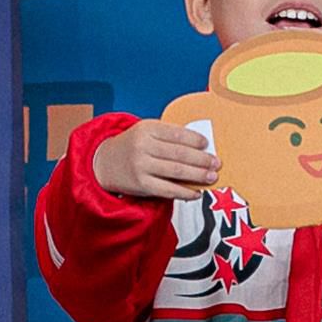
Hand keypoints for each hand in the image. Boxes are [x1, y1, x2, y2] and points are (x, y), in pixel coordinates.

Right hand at [96, 119, 222, 202]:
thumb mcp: (146, 133)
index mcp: (147, 129)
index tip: (207, 145)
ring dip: (198, 175)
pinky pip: (168, 189)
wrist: (104, 162)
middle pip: (179, 153)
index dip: (195, 140)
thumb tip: (201, 147)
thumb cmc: (133, 146)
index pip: (177, 134)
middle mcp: (143, 146)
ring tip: (212, 177)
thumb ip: (169, 136)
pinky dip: (185, 192)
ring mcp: (141, 166)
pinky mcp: (141, 184)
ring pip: (176, 171)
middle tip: (216, 163)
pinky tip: (196, 193)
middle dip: (202, 159)